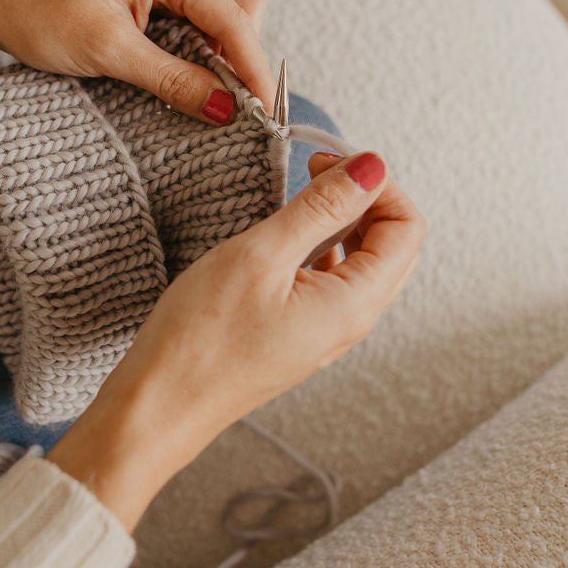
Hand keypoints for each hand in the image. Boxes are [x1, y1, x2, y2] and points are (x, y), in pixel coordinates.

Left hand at [0, 0, 275, 120]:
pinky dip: (202, 50)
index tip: (267, 112)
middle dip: (245, 54)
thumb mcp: (108, 52)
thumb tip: (226, 109)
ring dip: (225, 53)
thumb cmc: (36, 12)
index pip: (234, 16)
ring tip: (214, 96)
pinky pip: (195, 20)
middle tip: (239, 105)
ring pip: (222, 13)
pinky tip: (190, 78)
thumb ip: (172, 79)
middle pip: (240, 7)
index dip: (254, 66)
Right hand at [48, 150, 425, 529]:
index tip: (327, 162)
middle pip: (394, 243)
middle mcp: (351, 321)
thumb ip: (322, 206)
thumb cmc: (200, 340)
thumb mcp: (261, 254)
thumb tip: (373, 167)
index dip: (378, 183)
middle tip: (314, 171)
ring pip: (363, 260)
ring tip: (296, 199)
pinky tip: (282, 236)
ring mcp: (327, 330)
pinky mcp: (300, 333)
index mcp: (354, 303)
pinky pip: (333, 279)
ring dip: (342, 219)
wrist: (159, 406)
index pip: (408, 227)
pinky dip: (320, 245)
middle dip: (365, 196)